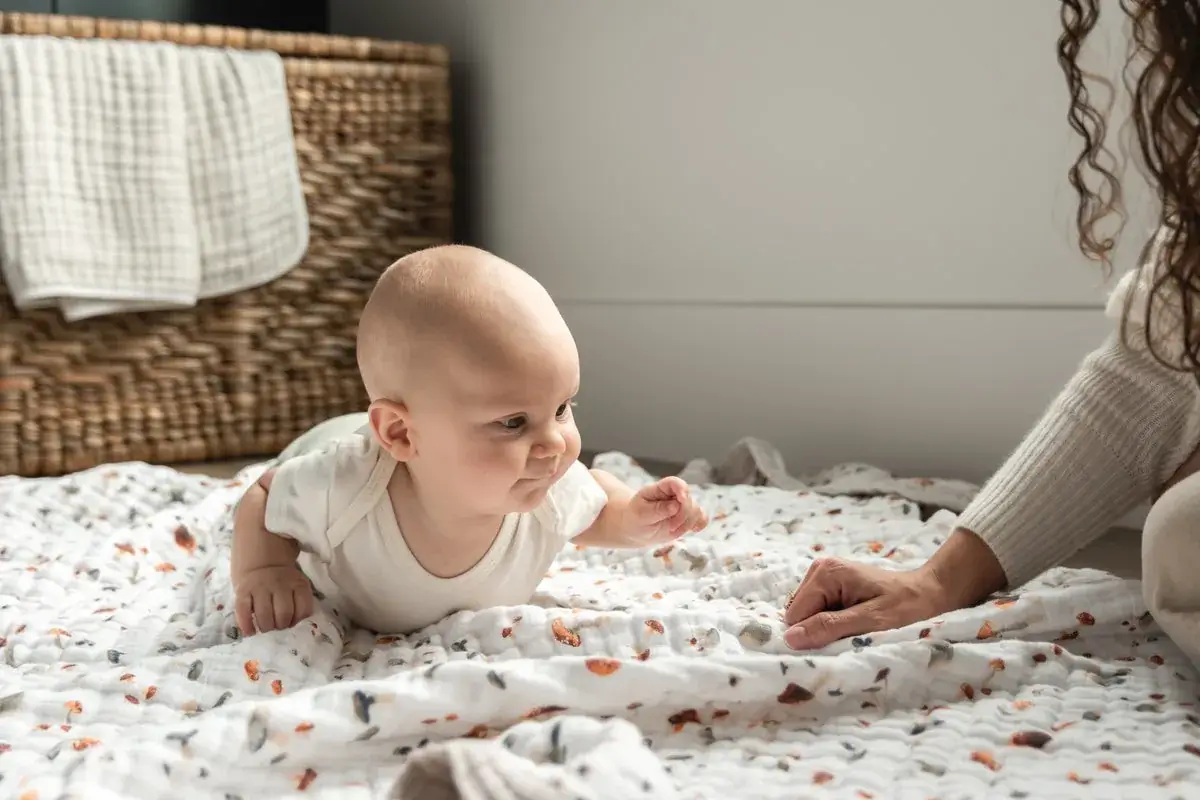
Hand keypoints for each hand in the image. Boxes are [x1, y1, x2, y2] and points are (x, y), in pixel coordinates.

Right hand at [234, 564, 314, 635]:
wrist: (261, 564)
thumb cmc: (282, 582)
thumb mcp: (297, 585)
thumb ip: (301, 602)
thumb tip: (295, 625)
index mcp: (297, 584)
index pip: (303, 608)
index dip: (298, 620)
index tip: (292, 623)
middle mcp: (279, 584)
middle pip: (284, 613)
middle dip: (282, 626)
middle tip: (278, 626)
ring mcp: (260, 587)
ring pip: (264, 614)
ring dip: (266, 627)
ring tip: (266, 627)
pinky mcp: (242, 591)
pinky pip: (243, 611)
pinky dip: (247, 625)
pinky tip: (250, 631)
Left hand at [627, 477, 707, 542]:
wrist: (636, 528)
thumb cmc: (635, 517)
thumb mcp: (641, 514)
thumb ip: (657, 510)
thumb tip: (675, 506)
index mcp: (660, 488)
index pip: (675, 482)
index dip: (682, 489)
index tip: (682, 500)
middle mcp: (674, 495)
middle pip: (689, 500)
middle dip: (682, 516)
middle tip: (670, 527)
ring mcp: (682, 506)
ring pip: (696, 510)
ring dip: (687, 523)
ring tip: (672, 530)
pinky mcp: (688, 518)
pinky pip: (701, 519)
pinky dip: (699, 525)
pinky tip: (693, 530)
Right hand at [782, 559, 950, 649]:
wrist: (926, 593)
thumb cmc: (904, 606)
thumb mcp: (870, 621)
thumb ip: (829, 627)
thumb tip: (790, 638)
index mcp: (826, 573)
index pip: (796, 615)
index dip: (813, 634)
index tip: (839, 641)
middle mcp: (819, 569)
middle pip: (798, 614)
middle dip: (819, 629)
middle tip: (851, 633)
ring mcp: (824, 576)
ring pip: (806, 615)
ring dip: (825, 627)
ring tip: (854, 627)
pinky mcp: (830, 585)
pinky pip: (817, 611)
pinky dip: (830, 622)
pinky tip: (852, 621)